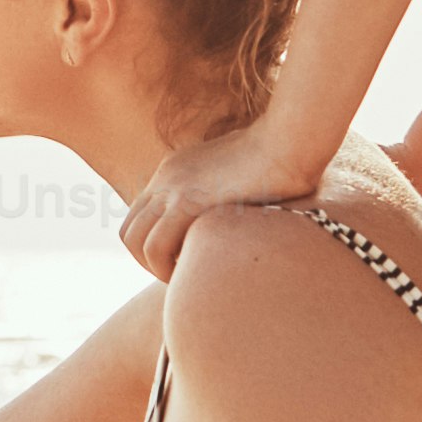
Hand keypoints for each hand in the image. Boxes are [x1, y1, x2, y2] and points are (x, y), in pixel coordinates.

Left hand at [116, 111, 321, 276]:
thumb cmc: (285, 158)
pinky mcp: (187, 201)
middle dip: (146, 260)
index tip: (180, 261)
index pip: (143, 213)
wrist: (291, 140)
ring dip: (152, 267)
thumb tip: (244, 208)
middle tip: (176, 276)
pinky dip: (163, 268)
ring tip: (183, 280)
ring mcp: (173, 187)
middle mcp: (166, 176)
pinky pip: (155, 245)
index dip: (154, 243)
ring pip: (135, 240)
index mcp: (176, 169)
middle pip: (129, 228)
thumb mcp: (246, 172)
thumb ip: (231, 190)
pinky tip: (191, 276)